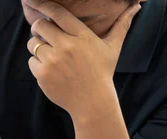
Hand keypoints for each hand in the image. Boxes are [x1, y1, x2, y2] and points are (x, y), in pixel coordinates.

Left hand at [26, 2, 140, 117]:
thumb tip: (135, 7)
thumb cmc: (102, 72)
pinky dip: (36, 64)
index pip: (58, 14)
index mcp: (81, 36)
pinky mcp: (42, 74)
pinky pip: (31, 61)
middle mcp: (65, 46)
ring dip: (37, 46)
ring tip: (49, 54)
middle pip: (40, 26)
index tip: (36, 2)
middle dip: (39, 27)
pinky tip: (49, 69)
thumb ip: (121, 25)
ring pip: (32, 44)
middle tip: (43, 32)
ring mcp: (52, 61)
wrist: (92, 101)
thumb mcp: (113, 47)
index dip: (45, 6)